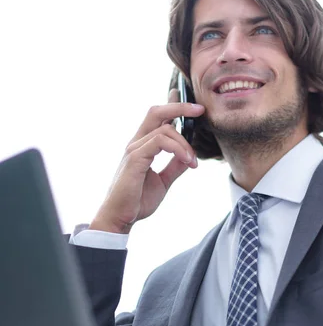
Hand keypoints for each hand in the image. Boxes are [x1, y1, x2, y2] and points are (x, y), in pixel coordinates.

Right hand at [90, 89, 204, 233]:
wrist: (121, 218)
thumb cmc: (137, 201)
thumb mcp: (163, 181)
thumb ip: (175, 167)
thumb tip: (189, 155)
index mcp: (142, 146)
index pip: (157, 118)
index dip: (174, 107)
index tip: (193, 106)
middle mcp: (136, 144)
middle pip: (156, 112)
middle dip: (179, 107)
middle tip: (199, 110)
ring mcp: (134, 150)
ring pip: (164, 130)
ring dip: (184, 143)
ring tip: (193, 161)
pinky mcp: (135, 159)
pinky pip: (159, 142)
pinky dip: (178, 149)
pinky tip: (187, 161)